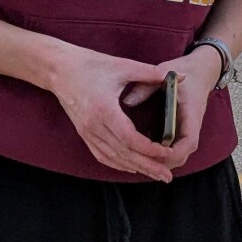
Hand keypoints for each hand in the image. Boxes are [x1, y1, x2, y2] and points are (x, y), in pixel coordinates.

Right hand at [47, 44, 177, 181]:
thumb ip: (151, 73)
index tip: (167, 153)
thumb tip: (182, 76)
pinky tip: (132, 167)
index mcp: (104, 110)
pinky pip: (102, 155)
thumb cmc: (90, 64)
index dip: (149, 149)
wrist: (59, 69)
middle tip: (167, 177)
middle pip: (123, 153)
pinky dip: (118, 163)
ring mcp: (87, 132)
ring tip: (155, 175)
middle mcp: (94, 126)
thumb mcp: (122, 65)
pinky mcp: (84, 133)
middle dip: (147, 166)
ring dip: (135, 168)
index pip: (129, 138)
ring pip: (113, 157)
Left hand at [123, 45, 221, 169]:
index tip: (155, 153)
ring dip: (161, 161)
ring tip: (138, 159)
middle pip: (182, 156)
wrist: (202, 70)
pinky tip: (143, 152)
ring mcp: (188, 131)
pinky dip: (161, 156)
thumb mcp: (166, 74)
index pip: (189, 142)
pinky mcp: (182, 131)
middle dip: (162, 162)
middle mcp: (192, 126)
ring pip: (178, 157)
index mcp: (191, 113)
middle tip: (138, 160)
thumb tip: (127, 101)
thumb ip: (147, 86)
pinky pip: (175, 151)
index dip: (173, 153)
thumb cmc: (185, 70)